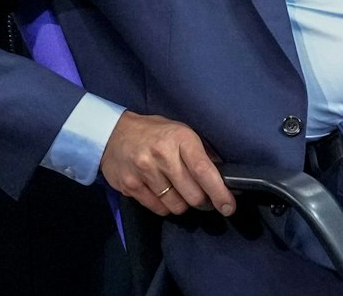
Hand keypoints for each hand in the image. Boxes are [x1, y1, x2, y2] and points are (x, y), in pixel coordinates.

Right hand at [98, 112, 235, 217]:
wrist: (114, 133)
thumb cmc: (155, 133)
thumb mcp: (182, 133)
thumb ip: (201, 153)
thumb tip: (223, 176)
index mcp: (180, 138)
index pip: (203, 170)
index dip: (219, 192)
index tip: (228, 207)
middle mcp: (162, 155)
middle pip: (193, 195)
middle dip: (202, 201)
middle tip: (202, 198)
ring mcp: (145, 171)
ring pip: (176, 206)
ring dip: (182, 204)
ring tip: (178, 191)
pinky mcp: (131, 186)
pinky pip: (159, 209)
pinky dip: (165, 206)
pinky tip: (162, 192)